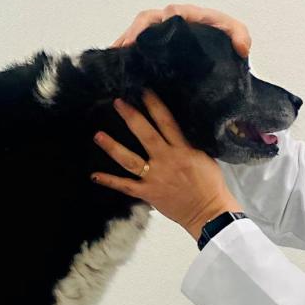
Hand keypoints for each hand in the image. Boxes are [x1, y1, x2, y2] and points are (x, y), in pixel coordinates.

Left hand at [91, 90, 241, 240]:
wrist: (208, 212)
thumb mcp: (205, 158)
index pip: (167, 122)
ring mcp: (155, 177)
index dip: (155, 105)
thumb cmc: (210, 186)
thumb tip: (178, 133)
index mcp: (182, 149)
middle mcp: (166, 160)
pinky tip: (95, 175)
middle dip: (131, 117)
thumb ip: (188, 145)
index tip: (144, 92)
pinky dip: (110, 181)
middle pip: (145, 134)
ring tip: (98, 135)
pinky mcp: (148, 193)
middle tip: (117, 103)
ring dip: (113, 147)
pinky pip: (125, 186)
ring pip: (129, 159)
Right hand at [111, 4, 250, 56]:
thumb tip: (241, 48)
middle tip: (123, 46)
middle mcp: (172, 19)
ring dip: (125, 40)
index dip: (159, 21)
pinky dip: (125, 49)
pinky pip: (138, 42)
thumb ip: (240, 36)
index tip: (153, 32)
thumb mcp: (236, 34)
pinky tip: (116, 63)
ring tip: (114, 55)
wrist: (223, 52)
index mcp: (189, 15)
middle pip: (147, 19)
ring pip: (138, 30)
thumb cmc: (227, 38)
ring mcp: (162, 31)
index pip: (171, 12)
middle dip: (133, 31)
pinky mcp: (156, 44)